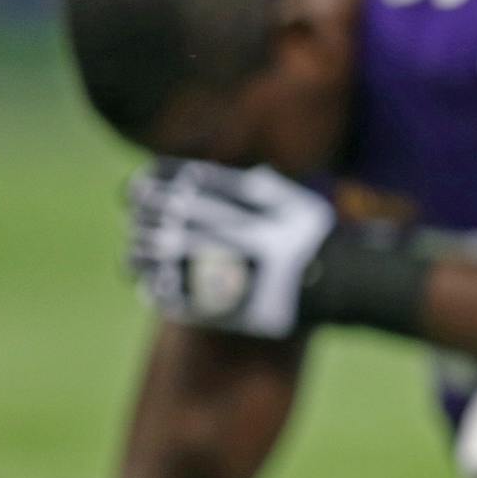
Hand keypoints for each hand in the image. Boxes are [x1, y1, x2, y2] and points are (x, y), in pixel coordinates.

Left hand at [128, 161, 334, 337]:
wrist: (345, 286)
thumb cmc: (317, 242)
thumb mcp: (300, 204)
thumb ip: (265, 186)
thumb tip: (230, 171)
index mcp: (259, 211)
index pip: (198, 187)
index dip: (163, 183)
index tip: (139, 183)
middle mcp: (249, 239)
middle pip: (183, 222)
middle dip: (151, 218)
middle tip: (133, 217)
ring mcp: (244, 273)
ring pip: (180, 261)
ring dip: (150, 257)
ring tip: (131, 256)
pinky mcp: (241, 306)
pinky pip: (194, 301)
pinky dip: (168, 294)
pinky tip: (151, 288)